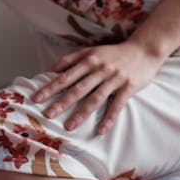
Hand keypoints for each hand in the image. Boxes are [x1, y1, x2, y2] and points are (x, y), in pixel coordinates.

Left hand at [32, 42, 161, 134]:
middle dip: (61, 102)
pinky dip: (109, 118)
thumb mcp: (91, 51)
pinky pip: (117, 105)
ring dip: (82, 113)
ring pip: (95, 98)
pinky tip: (101, 130)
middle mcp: (100, 69)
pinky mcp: (128, 87)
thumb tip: (50, 70)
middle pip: (78, 88)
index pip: (66, 75)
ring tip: (69, 126)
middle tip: (47, 114)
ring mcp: (114, 79)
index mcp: (89, 60)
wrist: (143, 50)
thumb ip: (71, 60)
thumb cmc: (113, 53)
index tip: (36, 97)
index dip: (50, 86)